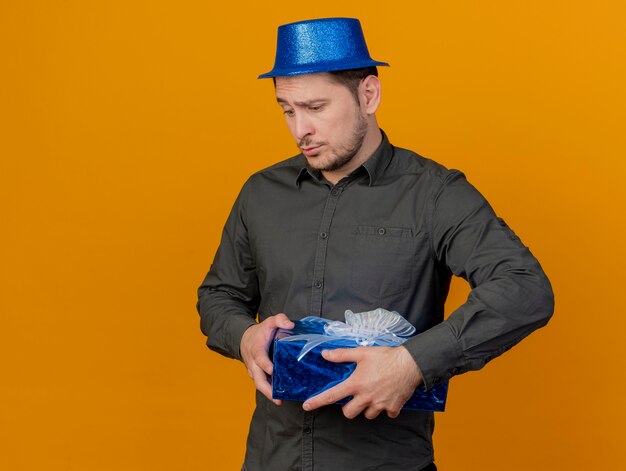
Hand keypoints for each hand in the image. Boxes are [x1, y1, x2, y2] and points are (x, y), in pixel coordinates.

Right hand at [240, 313, 293, 404]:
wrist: (245, 339)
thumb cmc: (261, 331)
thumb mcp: (270, 322)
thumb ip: (280, 319)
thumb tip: (290, 325)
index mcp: (257, 350)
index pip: (260, 359)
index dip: (265, 365)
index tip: (272, 370)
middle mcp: (254, 363)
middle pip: (258, 378)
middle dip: (266, 389)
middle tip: (276, 397)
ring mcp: (255, 371)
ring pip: (259, 384)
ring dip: (268, 393)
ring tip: (279, 401)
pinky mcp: (257, 375)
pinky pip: (262, 384)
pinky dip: (269, 391)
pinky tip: (279, 397)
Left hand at [302, 345, 421, 418]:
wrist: (411, 363)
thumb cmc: (385, 356)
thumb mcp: (362, 353)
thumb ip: (342, 355)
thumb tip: (325, 354)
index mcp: (356, 384)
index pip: (331, 395)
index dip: (317, 401)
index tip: (306, 406)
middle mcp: (366, 397)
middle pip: (349, 413)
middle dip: (349, 407)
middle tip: (355, 397)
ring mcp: (380, 404)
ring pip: (367, 415)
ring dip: (367, 407)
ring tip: (373, 394)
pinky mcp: (393, 408)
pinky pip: (386, 413)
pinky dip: (385, 408)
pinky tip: (387, 396)